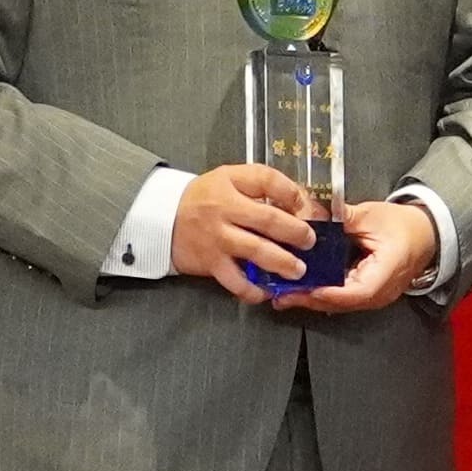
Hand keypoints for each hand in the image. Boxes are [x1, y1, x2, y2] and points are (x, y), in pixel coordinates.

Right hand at [178, 160, 322, 293]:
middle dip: (296, 231)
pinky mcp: (211, 263)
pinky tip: (266, 292)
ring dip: (282, 262)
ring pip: (256, 251)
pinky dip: (252, 289)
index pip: (267, 180)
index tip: (307, 207)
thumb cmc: (203, 198)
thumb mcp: (229, 179)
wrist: (161, 217)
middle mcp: (225, 210)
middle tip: (310, 241)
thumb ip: (260, 185)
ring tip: (298, 271)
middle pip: (268, 219)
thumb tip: (298, 202)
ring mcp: (218, 238)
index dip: (292, 193)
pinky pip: (235, 281)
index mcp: (231, 183)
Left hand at [273, 191, 442, 315]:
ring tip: (284, 295)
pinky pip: (342, 299)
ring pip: (339, 305)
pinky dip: (321, 295)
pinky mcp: (367, 294)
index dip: (328, 293)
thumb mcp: (372, 216)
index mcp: (386, 272)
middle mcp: (380, 292)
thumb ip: (341, 217)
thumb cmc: (406, 226)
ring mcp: (374, 297)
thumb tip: (312, 214)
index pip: (356, 291)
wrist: (426, 235)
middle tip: (281, 294)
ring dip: (312, 300)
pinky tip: (302, 290)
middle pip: (341, 302)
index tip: (305, 289)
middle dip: (309, 299)